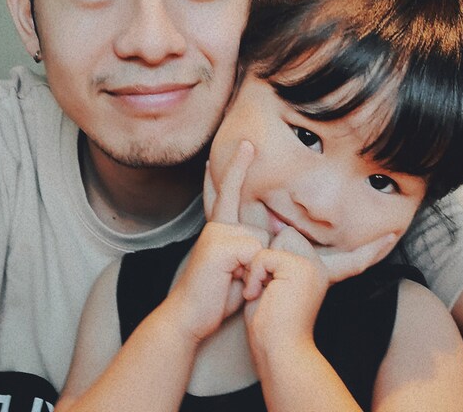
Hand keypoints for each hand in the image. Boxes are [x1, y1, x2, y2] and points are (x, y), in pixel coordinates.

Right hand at [166, 141, 268, 341]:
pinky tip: (230, 282)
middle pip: (261, 228)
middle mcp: (218, 226)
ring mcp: (217, 233)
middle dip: (254, 251)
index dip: (238, 168)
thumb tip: (273, 232)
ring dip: (255, 269)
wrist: (189, 316)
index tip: (246, 145)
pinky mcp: (219, 244)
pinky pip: (254, 251)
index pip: (230, 193)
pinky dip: (249, 273)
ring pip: (261, 240)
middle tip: (237, 227)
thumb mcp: (239, 268)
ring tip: (231, 283)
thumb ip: (251, 248)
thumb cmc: (217, 295)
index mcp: (221, 228)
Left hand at [242, 227, 397, 356]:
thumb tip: (281, 230)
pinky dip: (254, 275)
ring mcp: (315, 266)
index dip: (372, 249)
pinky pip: (264, 256)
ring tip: (263, 294)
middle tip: (267, 291)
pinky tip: (259, 295)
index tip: (392, 236)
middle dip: (267, 259)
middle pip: (287, 235)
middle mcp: (322, 268)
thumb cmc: (269, 325)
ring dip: (258, 269)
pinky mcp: (301, 267)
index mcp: (322, 274)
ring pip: (275, 242)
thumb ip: (279, 261)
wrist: (277, 352)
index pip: (347, 257)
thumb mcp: (274, 286)